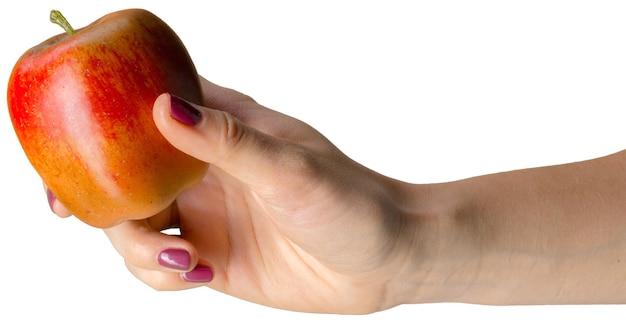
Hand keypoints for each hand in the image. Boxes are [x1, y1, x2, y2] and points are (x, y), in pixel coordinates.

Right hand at [48, 76, 423, 313]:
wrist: (382, 260)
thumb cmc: (349, 201)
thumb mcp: (288, 167)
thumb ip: (225, 141)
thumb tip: (161, 107)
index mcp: (222, 131)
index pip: (148, 110)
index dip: (100, 122)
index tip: (66, 145)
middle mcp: (205, 170)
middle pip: (125, 175)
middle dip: (100, 198)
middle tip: (84, 214)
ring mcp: (207, 214)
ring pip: (134, 227)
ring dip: (139, 247)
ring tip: (185, 260)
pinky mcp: (212, 256)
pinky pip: (159, 267)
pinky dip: (160, 275)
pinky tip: (197, 274)